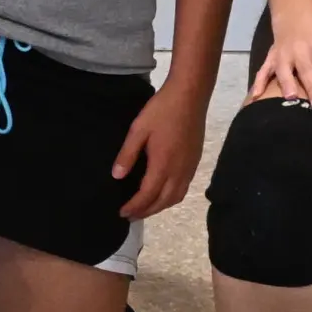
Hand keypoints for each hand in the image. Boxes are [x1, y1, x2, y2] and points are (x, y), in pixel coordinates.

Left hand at [111, 80, 208, 220]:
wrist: (190, 96)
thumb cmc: (162, 110)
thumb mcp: (139, 129)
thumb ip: (127, 154)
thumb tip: (116, 176)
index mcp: (163, 165)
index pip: (147, 195)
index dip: (134, 207)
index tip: (121, 213)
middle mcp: (179, 171)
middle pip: (163, 201)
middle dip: (146, 211)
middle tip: (130, 216)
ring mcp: (189, 167)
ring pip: (175, 197)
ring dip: (160, 207)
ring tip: (145, 208)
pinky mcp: (195, 161)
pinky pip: (183, 189)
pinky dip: (171, 198)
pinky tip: (162, 193)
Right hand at [250, 12, 311, 121]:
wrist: (295, 15)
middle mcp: (304, 51)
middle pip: (309, 71)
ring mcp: (284, 54)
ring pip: (284, 71)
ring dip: (287, 84)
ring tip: (291, 98)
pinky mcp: (271, 57)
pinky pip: (263, 70)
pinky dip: (258, 83)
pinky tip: (255, 97)